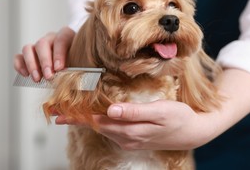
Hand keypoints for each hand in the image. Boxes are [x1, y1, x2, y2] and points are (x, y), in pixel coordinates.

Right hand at [14, 26, 74, 80]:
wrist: (76, 59)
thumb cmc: (80, 59)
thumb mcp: (82, 60)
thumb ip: (78, 65)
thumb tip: (72, 76)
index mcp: (66, 35)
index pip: (61, 39)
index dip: (59, 54)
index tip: (59, 68)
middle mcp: (50, 38)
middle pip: (42, 44)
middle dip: (45, 61)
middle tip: (48, 76)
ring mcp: (38, 46)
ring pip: (28, 48)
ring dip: (31, 64)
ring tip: (37, 78)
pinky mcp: (29, 54)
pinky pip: (19, 57)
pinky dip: (20, 65)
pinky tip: (26, 75)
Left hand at [54, 69, 249, 150]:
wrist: (193, 132)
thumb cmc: (179, 118)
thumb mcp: (160, 112)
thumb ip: (135, 112)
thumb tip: (111, 111)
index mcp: (129, 129)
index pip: (96, 121)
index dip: (76, 116)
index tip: (58, 112)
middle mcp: (126, 136)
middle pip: (95, 125)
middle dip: (74, 119)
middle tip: (55, 112)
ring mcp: (129, 138)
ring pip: (102, 128)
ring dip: (85, 120)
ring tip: (69, 113)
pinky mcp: (134, 136)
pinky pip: (111, 129)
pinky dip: (99, 122)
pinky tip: (95, 115)